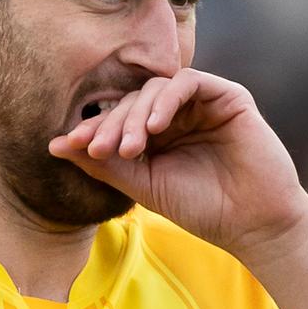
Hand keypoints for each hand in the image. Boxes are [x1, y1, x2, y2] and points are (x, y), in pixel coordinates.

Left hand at [47, 69, 307, 259]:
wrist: (254, 226)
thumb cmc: (203, 209)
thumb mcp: (143, 187)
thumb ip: (104, 165)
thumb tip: (53, 144)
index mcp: (160, 133)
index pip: (119, 117)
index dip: (94, 128)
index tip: (71, 145)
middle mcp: (180, 113)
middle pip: (134, 100)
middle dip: (111, 123)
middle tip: (98, 149)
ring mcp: (203, 103)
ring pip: (156, 89)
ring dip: (135, 115)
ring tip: (128, 149)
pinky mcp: (228, 97)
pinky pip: (188, 82)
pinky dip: (166, 100)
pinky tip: (154, 129)